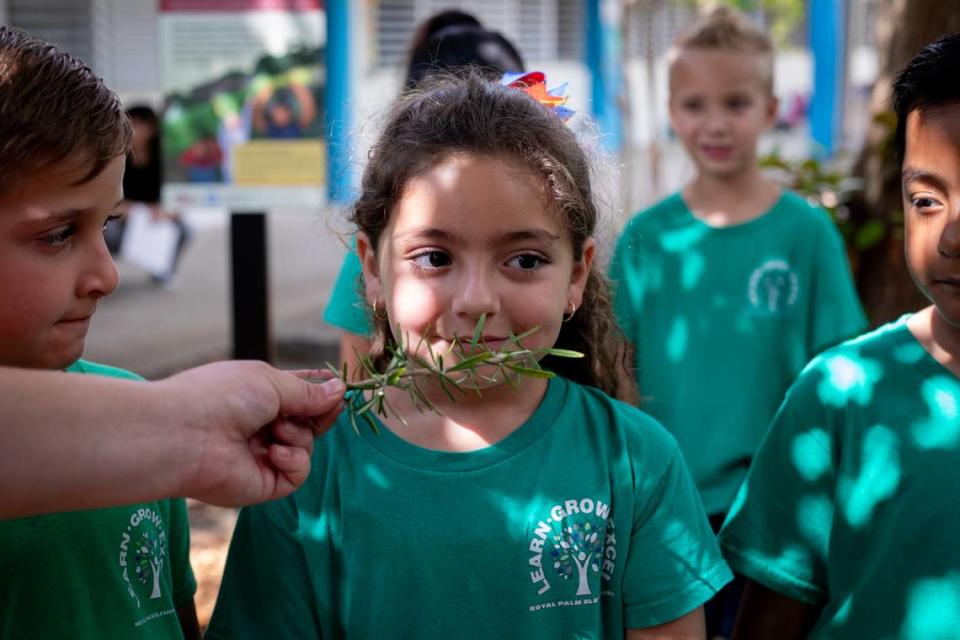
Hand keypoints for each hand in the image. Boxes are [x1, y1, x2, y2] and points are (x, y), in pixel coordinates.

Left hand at [158, 361, 344, 505]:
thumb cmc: (221, 397)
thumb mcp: (271, 382)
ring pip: (306, 446)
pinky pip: (297, 473)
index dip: (321, 392)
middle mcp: (261, 425)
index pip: (299, 394)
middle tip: (324, 409)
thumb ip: (308, 392)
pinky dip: (295, 461)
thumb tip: (340, 390)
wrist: (184, 435)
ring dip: (298, 435)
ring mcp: (262, 455)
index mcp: (259, 395)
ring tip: (276, 431)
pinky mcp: (264, 483)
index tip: (340, 389)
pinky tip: (276, 453)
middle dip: (318, 414)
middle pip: (308, 422)